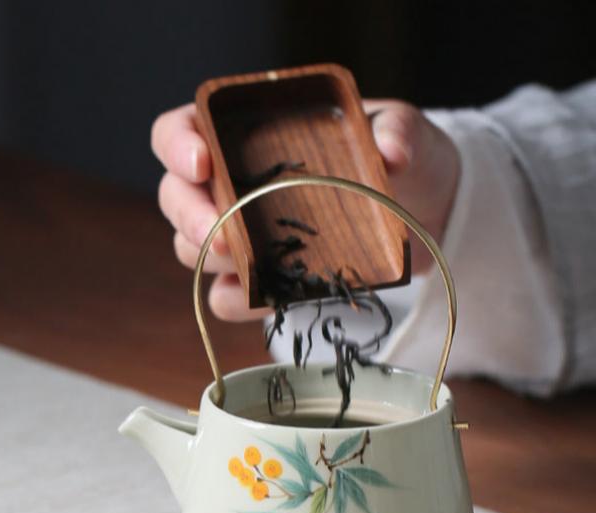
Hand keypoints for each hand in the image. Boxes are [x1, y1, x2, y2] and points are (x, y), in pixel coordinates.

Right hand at [151, 100, 459, 321]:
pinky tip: (261, 297)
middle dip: (189, 216)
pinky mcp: (266, 279)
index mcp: (247, 132)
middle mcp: (234, 184)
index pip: (182, 129)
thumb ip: (398, 132)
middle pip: (175, 196)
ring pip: (192, 248)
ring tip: (242, 262)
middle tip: (218, 235)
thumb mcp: (404, 133)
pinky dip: (237, 301)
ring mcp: (245, 235)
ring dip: (208, 259)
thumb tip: (392, 153)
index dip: (177, 144)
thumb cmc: (400, 159)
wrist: (420, 211)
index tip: (202, 162)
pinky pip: (229, 298)